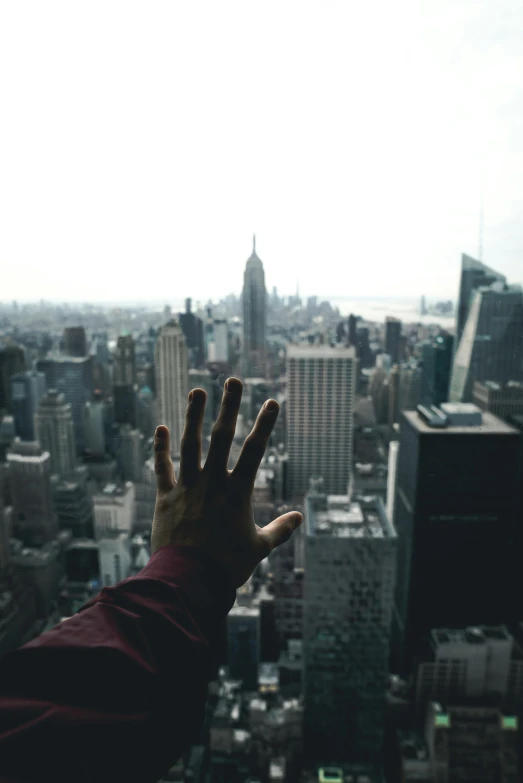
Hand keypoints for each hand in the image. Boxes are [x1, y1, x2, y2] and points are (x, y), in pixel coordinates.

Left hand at [151, 377, 302, 586]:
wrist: (188, 581)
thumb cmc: (227, 566)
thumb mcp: (259, 548)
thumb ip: (280, 530)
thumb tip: (299, 517)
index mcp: (237, 492)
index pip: (255, 450)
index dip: (265, 424)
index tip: (272, 401)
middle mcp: (212, 482)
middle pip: (221, 437)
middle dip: (229, 406)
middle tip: (232, 381)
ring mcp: (187, 487)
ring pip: (190, 444)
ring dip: (193, 416)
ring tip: (197, 391)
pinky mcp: (166, 498)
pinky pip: (162, 468)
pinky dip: (160, 449)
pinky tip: (160, 427)